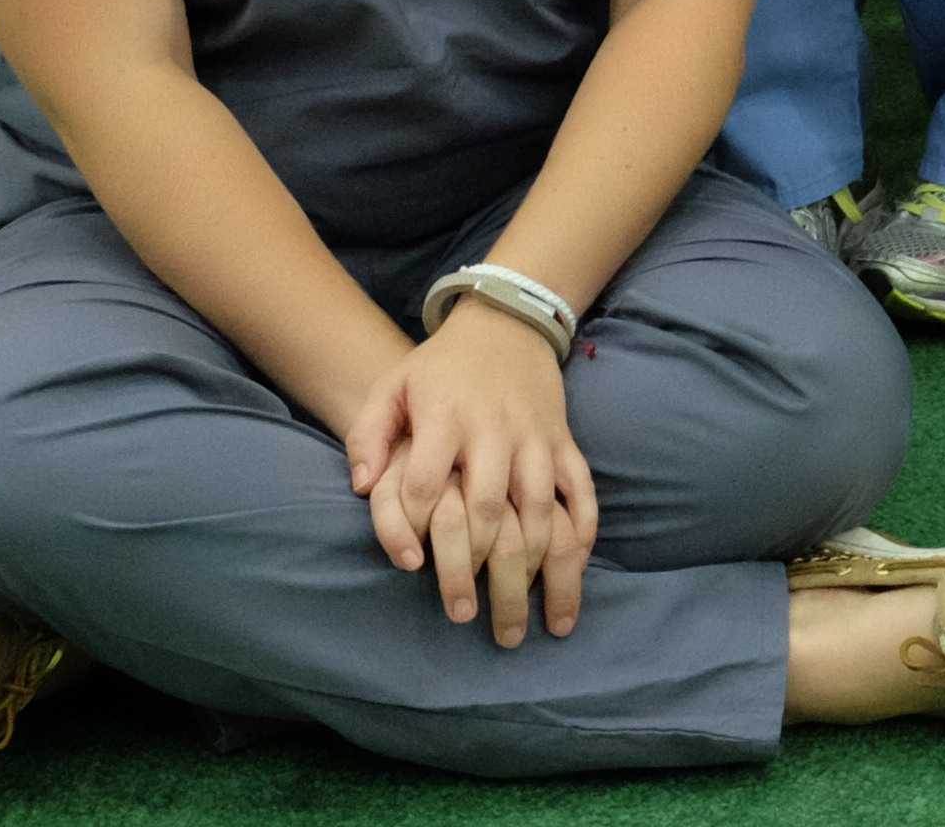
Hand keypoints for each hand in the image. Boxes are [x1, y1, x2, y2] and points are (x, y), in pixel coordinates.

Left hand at [343, 309, 597, 646]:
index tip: (411, 569)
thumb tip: (360, 487)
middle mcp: (494, 431)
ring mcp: (536, 437)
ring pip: (540, 510)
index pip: (427, 484)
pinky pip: (582, 489)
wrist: (506, 322)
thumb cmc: (438, 367)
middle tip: (472, 621)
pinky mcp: (565, 440)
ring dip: (539, 569)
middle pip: (488, 510)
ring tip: (539, 620)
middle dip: (479, 571)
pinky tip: (576, 569)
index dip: (415, 529)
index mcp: (446, 419)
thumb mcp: (390, 387)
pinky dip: (584, 530)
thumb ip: (367, 435)